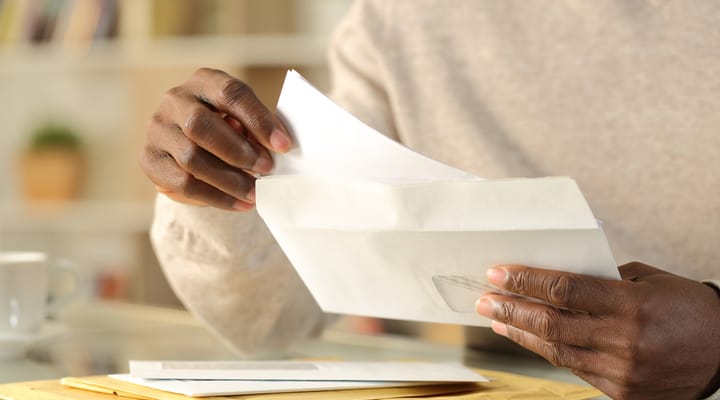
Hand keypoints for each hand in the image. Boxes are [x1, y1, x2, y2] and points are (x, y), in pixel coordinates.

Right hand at [140, 68, 291, 210]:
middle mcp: (175, 100)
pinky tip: (238, 203)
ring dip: (229, 180)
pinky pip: (182, 183)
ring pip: (191, 158)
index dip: (259, 120)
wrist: (193, 144)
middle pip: (200, 125)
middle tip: (266, 169)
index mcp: (205, 81)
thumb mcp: (246, 119)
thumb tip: (279, 147)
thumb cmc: (230, 127)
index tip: (284, 145)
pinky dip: (215, 197)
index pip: (231, 94)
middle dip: (238, 151)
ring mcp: (158, 130)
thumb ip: (258, 128)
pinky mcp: (150, 160)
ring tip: (255, 193)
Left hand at [475, 262, 719, 399]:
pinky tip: (529, 339)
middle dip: (511, 309)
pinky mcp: (622, 393)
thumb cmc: (688, 308)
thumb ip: (601, 280)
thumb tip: (555, 280)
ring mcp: (622, 372)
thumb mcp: (647, 280)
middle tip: (483, 299)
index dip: (525, 281)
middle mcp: (624, 341)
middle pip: (551, 323)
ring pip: (556, 351)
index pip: (564, 290)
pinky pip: (575, 369)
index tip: (497, 273)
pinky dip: (549, 351)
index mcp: (631, 305)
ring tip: (496, 319)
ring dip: (521, 333)